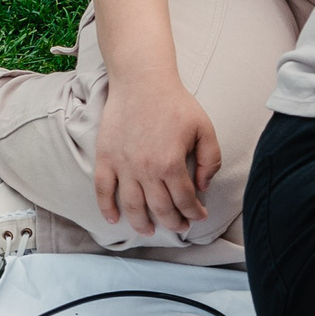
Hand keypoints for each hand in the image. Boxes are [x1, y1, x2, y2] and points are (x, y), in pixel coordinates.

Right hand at [92, 78, 218, 235]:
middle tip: (180, 228)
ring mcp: (122, 166)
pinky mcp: (105, 159)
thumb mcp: (205, 129)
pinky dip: (107, 208)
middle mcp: (145, 170)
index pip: (184, 199)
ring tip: (150, 231)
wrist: (142, 84)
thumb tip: (203, 186)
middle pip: (159, 208)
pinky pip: (103, 191)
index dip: (193, 212)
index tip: (198, 217)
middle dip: (172, 222)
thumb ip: (210, 159)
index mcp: (171, 164)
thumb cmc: (176, 104)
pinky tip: (115, 219)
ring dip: (141, 223)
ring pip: (131, 205)